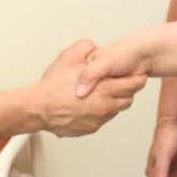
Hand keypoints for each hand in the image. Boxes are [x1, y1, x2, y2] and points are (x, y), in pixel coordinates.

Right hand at [32, 39, 146, 136]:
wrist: (38, 108)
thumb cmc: (52, 87)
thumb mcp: (70, 57)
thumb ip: (86, 48)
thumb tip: (95, 47)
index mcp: (104, 88)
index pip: (133, 84)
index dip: (137, 78)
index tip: (138, 75)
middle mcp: (105, 106)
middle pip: (128, 99)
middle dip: (127, 90)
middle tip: (122, 82)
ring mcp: (98, 119)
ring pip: (116, 110)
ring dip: (114, 101)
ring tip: (103, 92)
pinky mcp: (91, 128)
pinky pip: (103, 119)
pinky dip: (101, 111)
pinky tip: (91, 103)